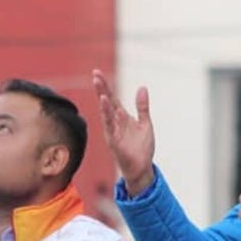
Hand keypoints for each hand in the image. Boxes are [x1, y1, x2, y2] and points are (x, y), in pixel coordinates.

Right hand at [92, 69, 154, 196]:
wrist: (142, 168)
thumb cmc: (142, 147)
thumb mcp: (145, 124)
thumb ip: (142, 107)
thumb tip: (142, 88)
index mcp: (122, 118)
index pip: (112, 99)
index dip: (106, 87)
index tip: (97, 73)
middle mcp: (115, 123)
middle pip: (107, 102)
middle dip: (102, 88)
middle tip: (95, 73)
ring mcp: (113, 132)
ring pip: (106, 112)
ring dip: (103, 98)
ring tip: (99, 83)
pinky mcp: (114, 141)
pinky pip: (109, 126)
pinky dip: (107, 114)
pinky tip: (105, 103)